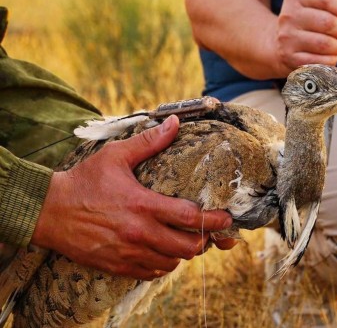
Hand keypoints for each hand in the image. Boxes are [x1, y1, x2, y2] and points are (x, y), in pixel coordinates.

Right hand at [31, 115, 233, 279]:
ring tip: (186, 240)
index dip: (214, 219)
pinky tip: (163, 252)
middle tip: (208, 231)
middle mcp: (139, 233)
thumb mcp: (116, 156)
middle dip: (204, 240)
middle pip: (187, 246)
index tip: (227, 218)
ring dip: (184, 252)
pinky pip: (152, 273)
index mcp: (143, 205)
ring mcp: (129, 253)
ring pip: (172, 262)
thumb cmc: (84, 182)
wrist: (49, 211)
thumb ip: (149, 142)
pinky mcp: (118, 266)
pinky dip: (164, 264)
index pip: (190, 217)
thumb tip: (175, 123)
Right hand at [273, 0, 336, 73]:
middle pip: (328, 23)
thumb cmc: (313, 19)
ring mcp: (286, 37)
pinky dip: (331, 61)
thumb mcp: (327, 2)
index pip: (327, 0)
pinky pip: (319, 62)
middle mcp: (288, 15)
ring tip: (333, 46)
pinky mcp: (288, 56)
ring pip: (326, 44)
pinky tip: (328, 57)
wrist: (283, 43)